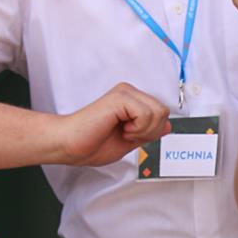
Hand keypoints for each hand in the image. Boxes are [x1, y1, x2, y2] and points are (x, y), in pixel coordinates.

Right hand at [53, 83, 170, 166]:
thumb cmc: (91, 144)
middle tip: (127, 134)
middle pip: (164, 111)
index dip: (152, 131)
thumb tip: (168, 126)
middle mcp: (129, 93)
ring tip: (122, 131)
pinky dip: (137, 128)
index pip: (162, 113)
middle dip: (150, 131)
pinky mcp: (120, 97)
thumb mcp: (130, 141)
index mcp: (131, 101)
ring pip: (159, 113)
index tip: (131, 136)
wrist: (69, 145)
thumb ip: (148, 132)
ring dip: (143, 131)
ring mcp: (125, 92)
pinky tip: (121, 129)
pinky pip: (146, 114)